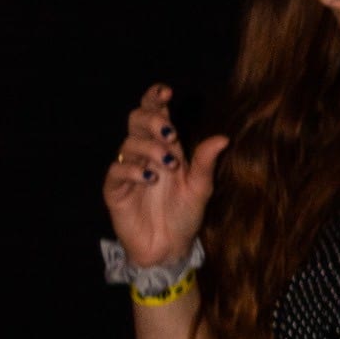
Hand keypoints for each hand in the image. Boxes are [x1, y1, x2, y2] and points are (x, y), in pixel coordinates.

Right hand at [100, 86, 224, 272]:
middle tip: (170, 132)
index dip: (155, 99)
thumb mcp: (201, 188)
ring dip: (150, 149)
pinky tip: (149, 177)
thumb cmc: (185, 214)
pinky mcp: (115, 189)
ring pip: (128, 144)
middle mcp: (145, 154)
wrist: (169, 247)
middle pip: (136, 120)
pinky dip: (133, 170)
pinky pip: (117, 170)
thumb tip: (224, 137)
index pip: (156, 114)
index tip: (166, 91)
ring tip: (169, 165)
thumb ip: (207, 163)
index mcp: (167, 147)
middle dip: (151, 119)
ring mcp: (128, 170)